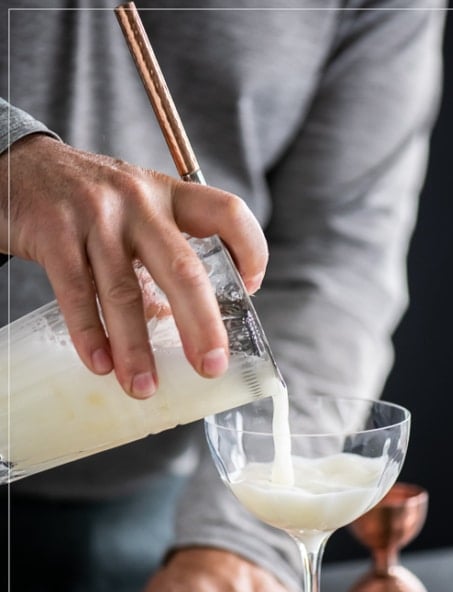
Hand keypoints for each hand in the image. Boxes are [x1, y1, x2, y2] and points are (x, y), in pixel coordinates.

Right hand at [0, 135, 267, 397]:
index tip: (252, 288)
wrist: (19, 165)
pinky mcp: (55, 234)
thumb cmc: (90, 199)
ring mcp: (96, 217)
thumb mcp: (136, 209)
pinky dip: (89, 334)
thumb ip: (161, 255)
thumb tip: (181, 321)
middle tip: (211, 366)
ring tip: (144, 387)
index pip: (227, 212)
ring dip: (135, 348)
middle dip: (201, 323)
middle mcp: (139, 202)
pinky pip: (76, 293)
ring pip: (124, 291)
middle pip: (182, 268)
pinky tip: (101, 364)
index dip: (251, 249)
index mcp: (168, 194)